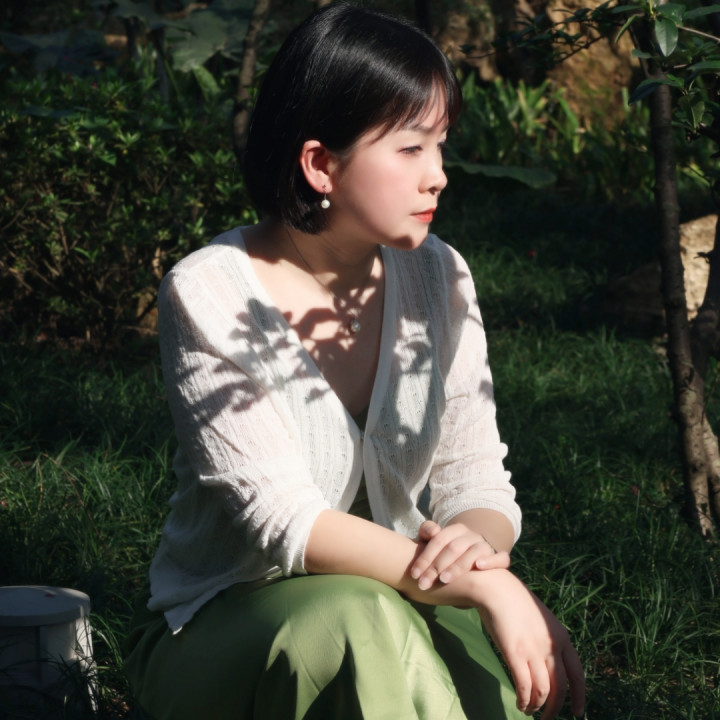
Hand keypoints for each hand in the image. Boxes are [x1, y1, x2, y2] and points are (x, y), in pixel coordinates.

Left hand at [410, 520, 510, 589]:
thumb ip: (428, 532)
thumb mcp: (436, 543)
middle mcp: (472, 536)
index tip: (415, 574)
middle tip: (423, 584)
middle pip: (454, 548)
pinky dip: (491, 561)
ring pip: (475, 552)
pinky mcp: (499, 558)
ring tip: (444, 579)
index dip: (425, 556)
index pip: (439, 540)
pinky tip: (479, 566)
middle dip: (436, 567)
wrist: (475, 556)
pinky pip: (501, 558)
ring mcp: (486, 546)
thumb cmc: (448, 553)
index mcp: (456, 530)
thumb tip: (432, 532)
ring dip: (458, 566)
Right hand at [474, 570, 584, 719]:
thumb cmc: (514, 602)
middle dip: (555, 708)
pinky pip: (524, 686)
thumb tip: (549, 662)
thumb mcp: (541, 620)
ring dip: (537, 706)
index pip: (577, 675)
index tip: (578, 713)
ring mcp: (534, 650)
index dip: (579, 697)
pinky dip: (524, 700)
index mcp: (562, 637)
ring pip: (543, 691)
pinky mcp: (515, 653)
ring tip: (528, 710)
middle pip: (560, 687)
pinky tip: (520, 702)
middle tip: (547, 718)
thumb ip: (547, 639)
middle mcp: (552, 646)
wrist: (496, 588)